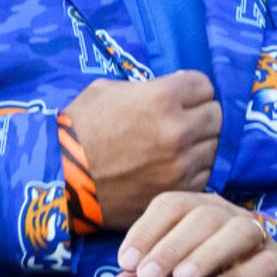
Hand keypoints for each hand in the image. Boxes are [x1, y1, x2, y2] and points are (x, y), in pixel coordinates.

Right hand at [60, 71, 216, 230]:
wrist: (61, 178)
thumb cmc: (79, 129)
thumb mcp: (108, 90)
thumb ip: (148, 87)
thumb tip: (174, 88)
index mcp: (163, 97)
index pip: (204, 85)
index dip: (191, 90)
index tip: (181, 97)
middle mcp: (179, 130)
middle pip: (216, 115)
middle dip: (200, 115)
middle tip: (180, 122)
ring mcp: (181, 165)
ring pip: (213, 147)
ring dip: (198, 145)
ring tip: (173, 148)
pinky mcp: (177, 192)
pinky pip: (203, 175)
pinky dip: (192, 171)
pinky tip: (170, 169)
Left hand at [110, 192, 276, 276]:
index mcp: (198, 209)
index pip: (171, 205)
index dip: (146, 231)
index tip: (125, 262)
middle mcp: (228, 215)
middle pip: (202, 217)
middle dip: (170, 247)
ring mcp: (258, 237)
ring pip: (237, 232)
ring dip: (207, 254)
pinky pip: (266, 263)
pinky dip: (242, 275)